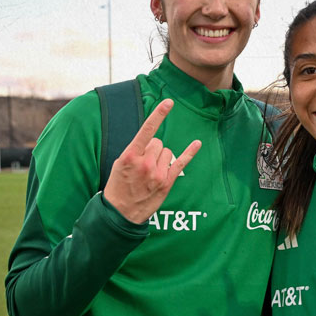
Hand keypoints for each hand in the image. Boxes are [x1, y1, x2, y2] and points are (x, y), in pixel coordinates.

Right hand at [102, 99, 200, 222]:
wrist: (120, 213)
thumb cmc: (118, 186)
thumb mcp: (119, 164)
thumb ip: (135, 151)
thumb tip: (151, 141)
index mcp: (130, 155)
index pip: (147, 131)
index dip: (158, 115)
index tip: (169, 102)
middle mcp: (145, 163)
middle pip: (158, 142)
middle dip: (152, 150)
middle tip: (142, 165)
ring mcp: (157, 173)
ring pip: (167, 152)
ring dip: (161, 158)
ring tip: (149, 173)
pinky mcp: (167, 182)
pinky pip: (181, 162)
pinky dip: (190, 152)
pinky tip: (197, 143)